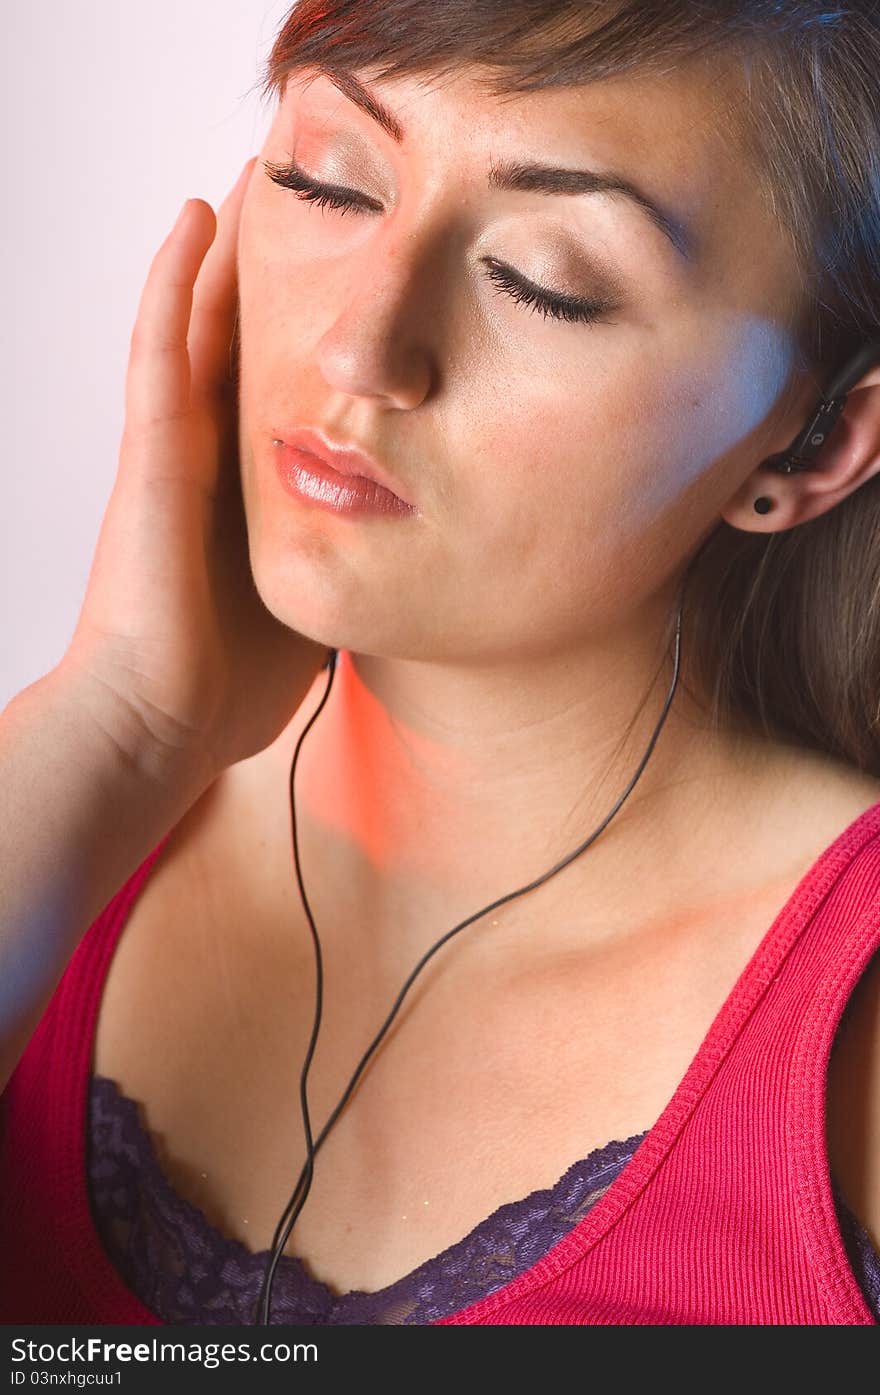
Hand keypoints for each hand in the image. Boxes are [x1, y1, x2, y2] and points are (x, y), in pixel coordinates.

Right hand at [58, 158, 330, 785]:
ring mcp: (175, 450)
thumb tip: (405, 558)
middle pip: (240, 343)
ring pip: (197, 326)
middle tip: (311, 205)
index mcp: (249, 494)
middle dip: (270, 278)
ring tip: (254, 179)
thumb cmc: (228, 690)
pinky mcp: (151, 453)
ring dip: (224, 254)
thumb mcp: (315, 608)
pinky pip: (160, 349)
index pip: (281, 393)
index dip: (307, 338)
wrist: (164, 728)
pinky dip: (173, 282)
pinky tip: (196, 219)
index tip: (351, 292)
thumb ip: (349, 566)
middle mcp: (209, 460)